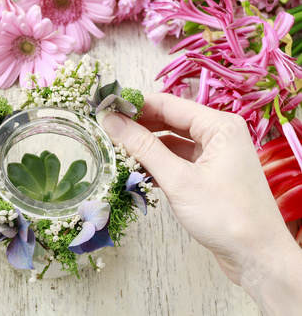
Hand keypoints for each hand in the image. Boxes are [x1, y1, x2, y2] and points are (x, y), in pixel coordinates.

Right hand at [98, 93, 301, 313]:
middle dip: (138, 126)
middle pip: (169, 120)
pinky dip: (157, 164)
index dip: (134, 106)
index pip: (168, 104)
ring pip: (171, 141)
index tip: (104, 111)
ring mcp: (213, 155)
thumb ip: (143, 147)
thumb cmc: (225, 216)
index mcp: (219, 126)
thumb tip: (111, 121)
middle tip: (105, 132)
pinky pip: (176, 160)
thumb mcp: (179, 179)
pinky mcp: (208, 174)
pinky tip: (136, 170)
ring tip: (115, 150)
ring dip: (145, 147)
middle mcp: (218, 134)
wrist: (255, 256)